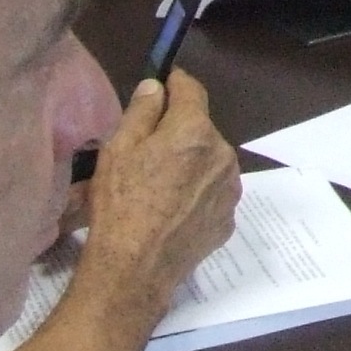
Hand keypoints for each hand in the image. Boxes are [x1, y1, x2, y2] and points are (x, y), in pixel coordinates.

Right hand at [77, 70, 240, 306]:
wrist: (136, 267)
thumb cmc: (121, 203)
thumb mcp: (119, 149)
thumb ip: (142, 111)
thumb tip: (157, 87)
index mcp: (196, 132)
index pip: (192, 90)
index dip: (175, 83)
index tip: (164, 83)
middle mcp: (224, 155)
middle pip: (202, 129)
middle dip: (180, 131)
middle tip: (149, 150)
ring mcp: (230, 190)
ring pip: (210, 161)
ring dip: (192, 162)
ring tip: (160, 185)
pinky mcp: (228, 219)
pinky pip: (213, 192)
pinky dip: (198, 192)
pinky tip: (172, 208)